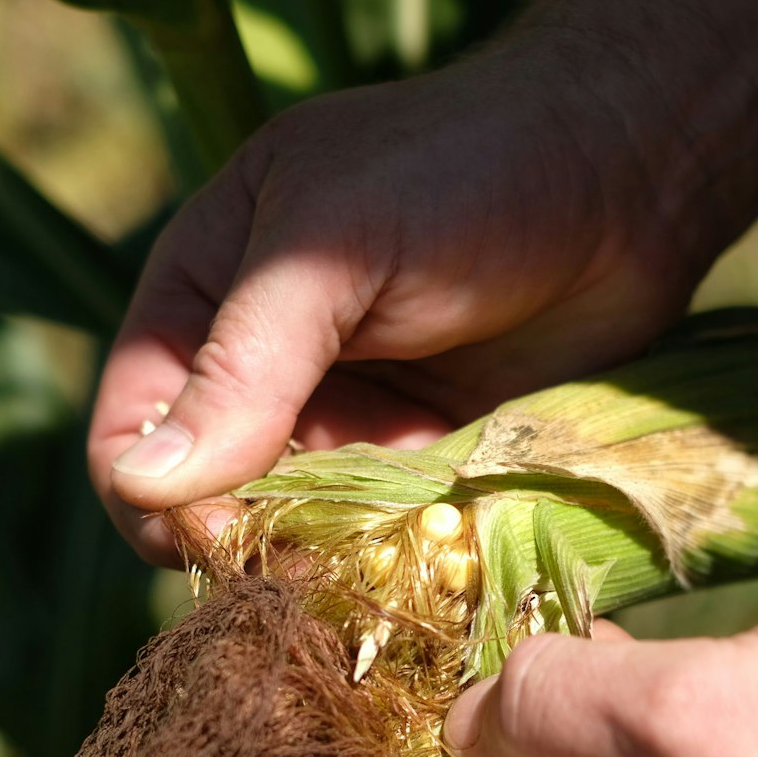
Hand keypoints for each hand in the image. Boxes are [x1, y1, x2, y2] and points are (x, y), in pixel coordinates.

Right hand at [88, 44, 717, 562]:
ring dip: (312, 568)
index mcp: (203, 292)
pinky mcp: (418, 464)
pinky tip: (414, 573)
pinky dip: (381, 566)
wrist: (626, 176)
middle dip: (236, 546)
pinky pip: (372, 539)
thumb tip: (143, 487)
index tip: (212, 539)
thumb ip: (242, 366)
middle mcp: (261, 368)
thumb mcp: (331, 252)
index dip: (151, 494)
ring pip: (289, 532)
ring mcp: (343, 421)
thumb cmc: (463, 175)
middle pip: (204, 497)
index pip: (131, 424)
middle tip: (299, 578)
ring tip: (364, 581)